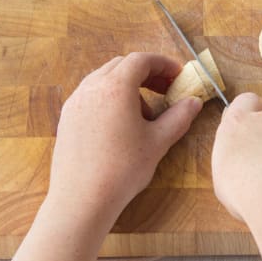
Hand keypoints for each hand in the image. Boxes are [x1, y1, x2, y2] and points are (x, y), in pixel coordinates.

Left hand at [48, 52, 202, 226]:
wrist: (81, 200)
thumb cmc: (122, 170)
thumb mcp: (158, 142)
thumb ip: (179, 117)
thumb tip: (194, 102)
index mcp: (115, 88)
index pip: (141, 60)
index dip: (163, 64)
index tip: (178, 76)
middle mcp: (91, 87)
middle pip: (122, 65)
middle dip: (146, 73)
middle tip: (165, 90)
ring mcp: (75, 102)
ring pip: (104, 79)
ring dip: (128, 86)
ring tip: (144, 113)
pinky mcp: (67, 118)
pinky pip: (92, 95)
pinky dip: (110, 98)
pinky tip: (121, 124)